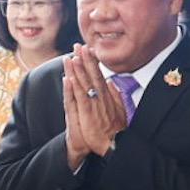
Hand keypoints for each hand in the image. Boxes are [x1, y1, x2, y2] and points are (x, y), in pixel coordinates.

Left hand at [61, 43, 125, 168]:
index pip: (99, 75)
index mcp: (107, 96)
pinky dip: (74, 87)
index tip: (89, 50)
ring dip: (78, 69)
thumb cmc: (116, 130)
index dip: (93, 62)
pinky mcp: (87, 113)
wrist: (115, 144)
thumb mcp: (120, 110)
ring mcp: (94, 104)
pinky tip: (70, 77)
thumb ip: (115, 96)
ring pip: (84, 83)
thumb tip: (112, 83)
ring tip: (73, 56)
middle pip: (92, 75)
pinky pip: (79, 97)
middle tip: (79, 45)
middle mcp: (101, 97)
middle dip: (85, 59)